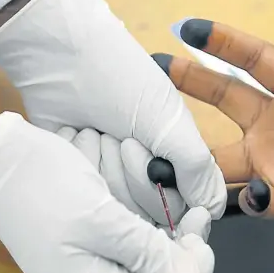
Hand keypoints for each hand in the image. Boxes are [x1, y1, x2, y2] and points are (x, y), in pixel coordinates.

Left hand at [0, 0, 225, 219]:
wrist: (60, 54)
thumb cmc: (121, 77)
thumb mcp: (168, 119)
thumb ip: (196, 167)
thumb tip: (213, 210)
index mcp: (175, 160)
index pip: (184, 211)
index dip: (168, 196)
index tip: (150, 161)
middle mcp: (145, 176)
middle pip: (149, 217)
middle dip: (134, 175)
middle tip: (123, 137)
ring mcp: (109, 180)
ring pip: (116, 213)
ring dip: (106, 167)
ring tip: (97, 131)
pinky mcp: (78, 178)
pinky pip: (85, 201)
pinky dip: (82, 167)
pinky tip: (76, 138)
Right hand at [0, 112, 213, 272]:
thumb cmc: (38, 185)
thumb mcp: (100, 217)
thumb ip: (147, 253)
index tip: (197, 251)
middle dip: (189, 270)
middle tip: (196, 228)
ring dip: (177, 252)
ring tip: (188, 215)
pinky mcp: (93, 251)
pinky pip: (137, 259)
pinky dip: (158, 240)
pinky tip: (167, 214)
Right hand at [152, 19, 273, 272]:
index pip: (255, 60)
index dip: (224, 43)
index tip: (189, 28)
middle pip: (224, 98)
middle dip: (189, 83)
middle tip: (155, 70)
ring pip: (219, 155)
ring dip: (190, 154)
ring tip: (159, 152)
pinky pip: (246, 197)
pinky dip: (238, 196)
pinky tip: (243, 193)